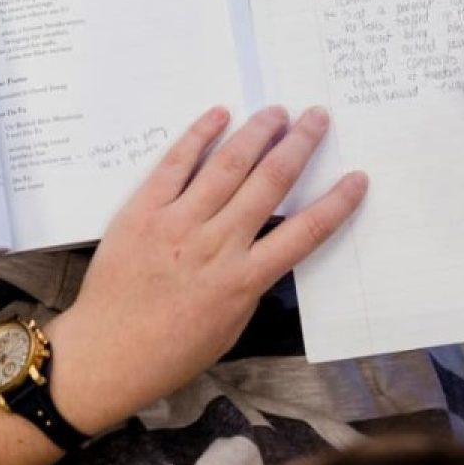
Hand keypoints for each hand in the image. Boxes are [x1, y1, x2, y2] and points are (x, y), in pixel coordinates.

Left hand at [43, 105, 366, 433]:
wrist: (106, 353)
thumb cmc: (171, 351)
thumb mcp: (229, 326)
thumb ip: (250, 283)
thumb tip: (266, 248)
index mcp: (243, 280)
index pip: (304, 233)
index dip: (336, 202)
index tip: (356, 177)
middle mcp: (216, 245)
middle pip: (270, 183)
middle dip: (299, 146)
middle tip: (317, 118)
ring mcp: (177, 224)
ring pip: (227, 166)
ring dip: (257, 132)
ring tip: (278, 111)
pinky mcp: (143, 211)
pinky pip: (175, 165)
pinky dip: (199, 136)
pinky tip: (219, 115)